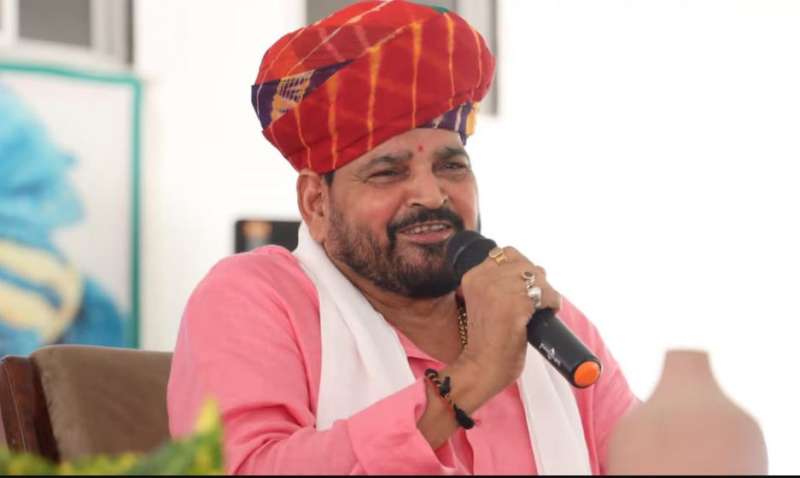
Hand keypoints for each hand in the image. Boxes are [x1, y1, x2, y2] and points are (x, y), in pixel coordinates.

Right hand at [456, 246, 560, 401]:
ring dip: (547, 291)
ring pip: (536, 277)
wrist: (481, 368)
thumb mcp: (485, 303)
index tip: (528, 284)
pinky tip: (549, 312)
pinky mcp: (513, 306)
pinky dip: (552, 301)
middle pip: (524, 263)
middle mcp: (482, 279)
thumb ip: (497, 286)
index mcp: (472, 277)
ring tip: (546, 306)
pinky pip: (544, 294)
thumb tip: (532, 274)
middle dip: (537, 279)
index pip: (506, 253)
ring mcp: (497, 291)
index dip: (522, 266)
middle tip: (541, 298)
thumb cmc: (487, 341)